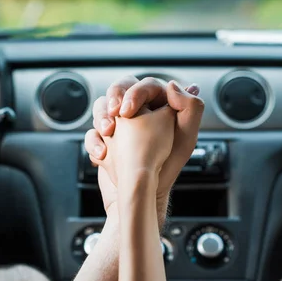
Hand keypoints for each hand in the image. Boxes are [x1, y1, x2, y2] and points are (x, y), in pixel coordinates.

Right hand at [85, 76, 203, 212]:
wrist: (143, 195)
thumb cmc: (167, 168)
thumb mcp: (186, 138)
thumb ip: (190, 107)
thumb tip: (172, 85)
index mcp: (161, 108)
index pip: (144, 86)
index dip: (134, 93)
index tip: (128, 111)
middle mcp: (140, 114)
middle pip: (118, 90)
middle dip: (111, 100)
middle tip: (113, 115)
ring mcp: (121, 127)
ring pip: (101, 108)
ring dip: (99, 118)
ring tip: (107, 133)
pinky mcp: (106, 142)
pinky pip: (91, 133)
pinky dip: (93, 142)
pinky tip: (103, 155)